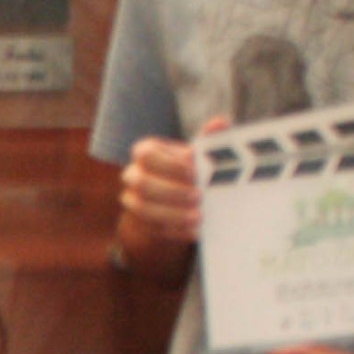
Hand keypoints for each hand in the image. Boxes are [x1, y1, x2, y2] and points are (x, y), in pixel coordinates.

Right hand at [115, 113, 223, 256]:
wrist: (172, 199)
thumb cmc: (187, 170)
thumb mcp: (196, 154)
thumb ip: (207, 139)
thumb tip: (221, 122)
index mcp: (145, 152)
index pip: (146, 154)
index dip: (169, 163)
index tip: (194, 170)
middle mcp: (134, 175)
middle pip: (142, 182)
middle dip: (171, 191)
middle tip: (198, 196)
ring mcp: (133, 200)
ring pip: (142, 208)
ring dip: (172, 214)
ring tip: (199, 217)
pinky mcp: (140, 222)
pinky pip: (152, 228)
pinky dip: (175, 231)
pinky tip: (195, 231)